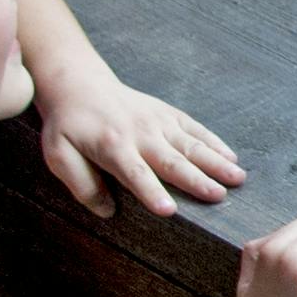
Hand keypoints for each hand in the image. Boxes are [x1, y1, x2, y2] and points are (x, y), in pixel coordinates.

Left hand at [36, 71, 246, 219]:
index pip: (135, 174)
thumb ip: (82, 184)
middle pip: (171, 160)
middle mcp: (140, 134)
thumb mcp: (59, 155)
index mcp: (111, 147)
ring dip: (215, 161)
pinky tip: (231, 157)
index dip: (152, 192)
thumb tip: (108, 211)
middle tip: (219, 196)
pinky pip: (194, 129)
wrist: (80, 85)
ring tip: (238, 178)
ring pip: (190, 144)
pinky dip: (214, 142)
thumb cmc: (68, 126)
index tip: (169, 210)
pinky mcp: (168, 114)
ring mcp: (157, 122)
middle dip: (196, 179)